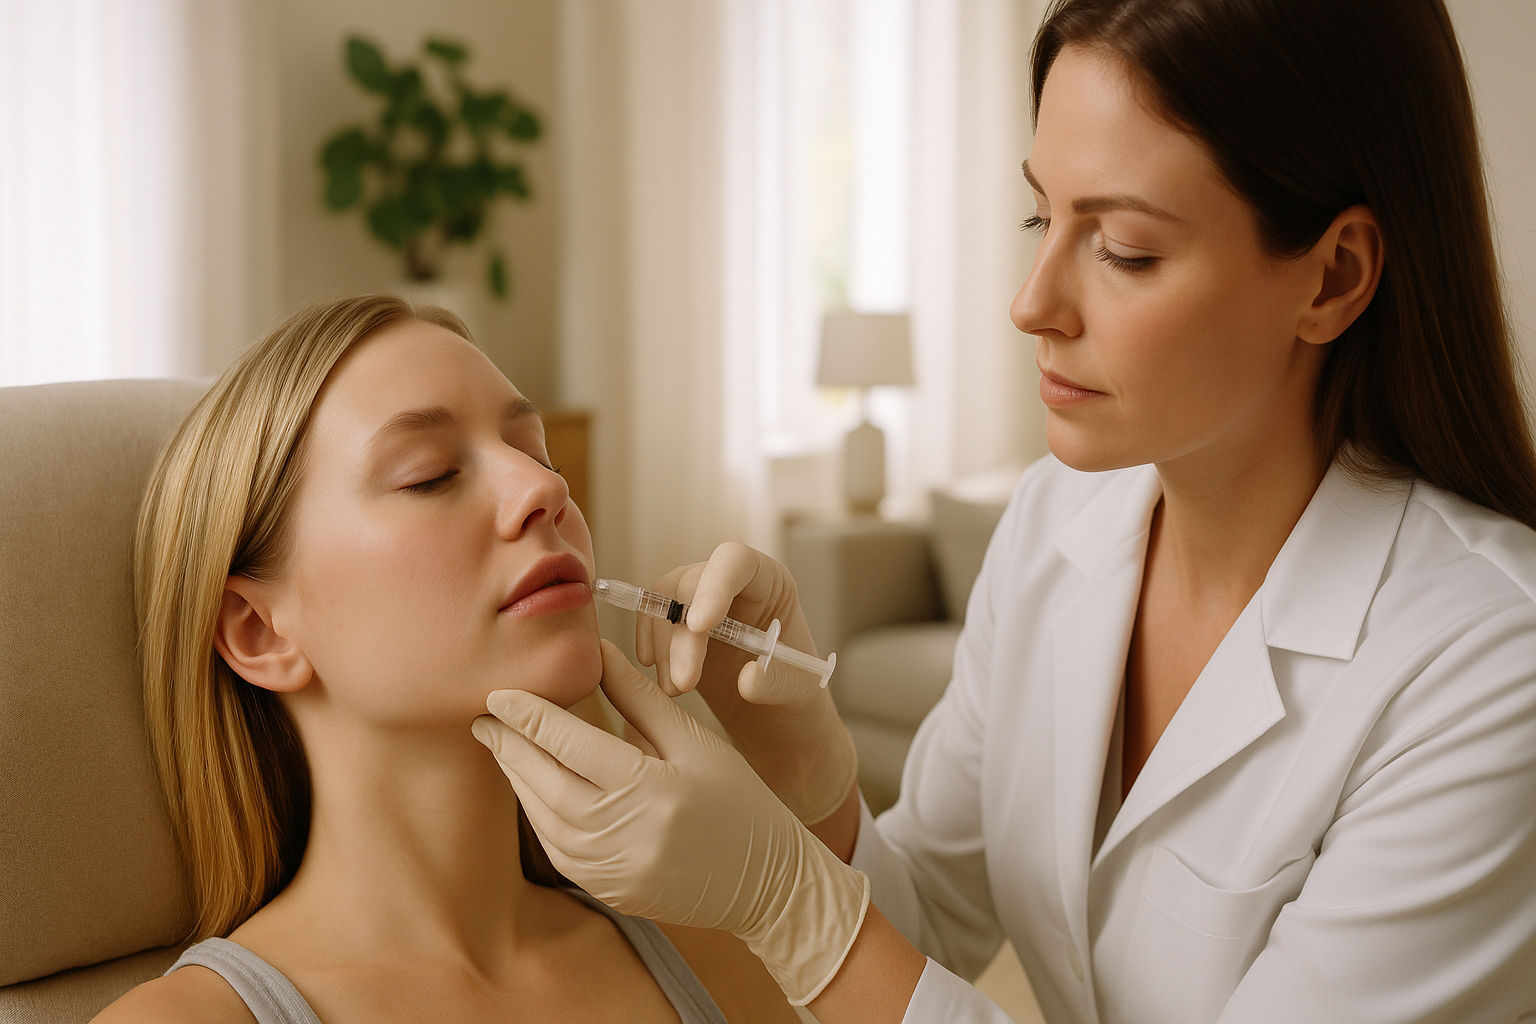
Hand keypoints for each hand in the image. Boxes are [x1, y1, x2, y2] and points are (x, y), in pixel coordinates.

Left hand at [472, 641, 869, 1005]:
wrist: (766, 882)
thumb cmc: (737, 800)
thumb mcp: (694, 739)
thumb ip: (638, 697)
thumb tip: (595, 651)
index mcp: (648, 788)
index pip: (569, 743)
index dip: (527, 715)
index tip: (498, 692)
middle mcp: (621, 834)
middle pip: (544, 781)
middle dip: (509, 745)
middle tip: (484, 715)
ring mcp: (610, 870)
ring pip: (542, 817)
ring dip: (518, 779)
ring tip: (503, 745)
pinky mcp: (607, 890)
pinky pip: (556, 847)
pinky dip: (539, 813)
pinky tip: (533, 787)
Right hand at [639, 542, 857, 824]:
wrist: (772, 710)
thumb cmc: (792, 691)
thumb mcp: (796, 690)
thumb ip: (775, 682)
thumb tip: (748, 677)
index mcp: (770, 581)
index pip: (736, 561)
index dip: (714, 585)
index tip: (700, 626)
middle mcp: (731, 580)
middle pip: (690, 583)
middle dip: (681, 635)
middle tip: (683, 684)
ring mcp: (700, 597)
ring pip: (663, 601)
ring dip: (662, 648)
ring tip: (677, 690)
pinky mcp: (676, 621)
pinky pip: (650, 619)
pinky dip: (650, 648)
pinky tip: (663, 679)